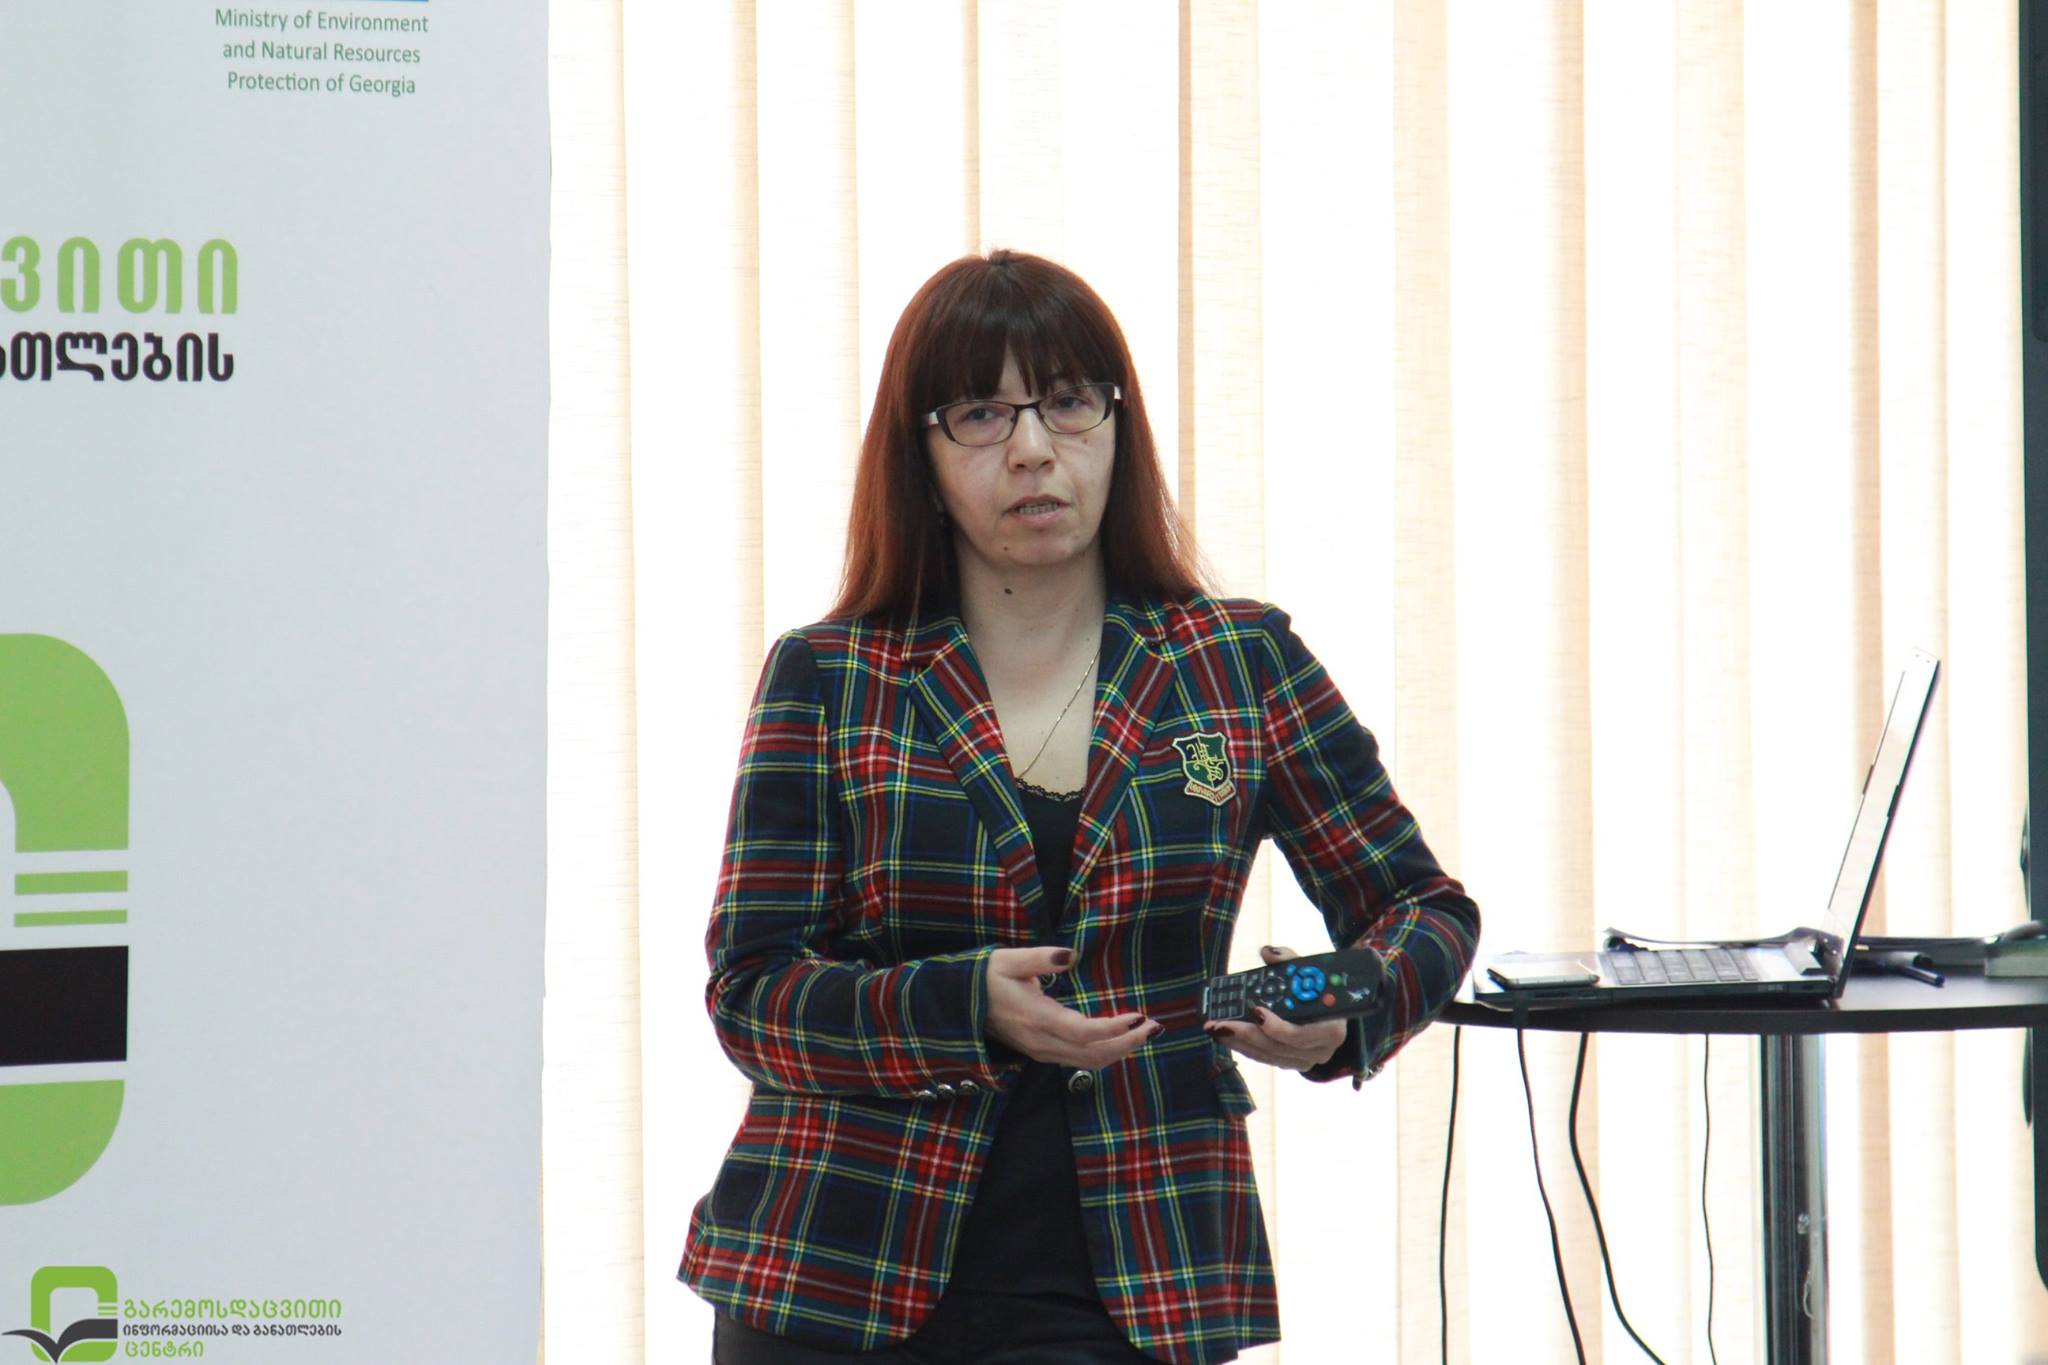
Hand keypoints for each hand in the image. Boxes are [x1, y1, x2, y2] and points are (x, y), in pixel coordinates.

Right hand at [985, 946, 1160, 1068]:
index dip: (1115, 1029)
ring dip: (1120, 1051)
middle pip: (1094, 1054)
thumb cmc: (985, 978)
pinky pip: (1080, 1061)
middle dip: (1128, 1043)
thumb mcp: (1008, 960)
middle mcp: (1043, 1042)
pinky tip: (1120, 1040)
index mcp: (1038, 1018)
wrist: (960, 1005)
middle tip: (1154, 1026)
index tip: (1139, 1015)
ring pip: (1089, 1062)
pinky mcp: (1042, 1053)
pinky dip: (1104, 1053)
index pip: (1084, 1033)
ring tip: (1144, 1033)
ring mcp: (1042, 1051)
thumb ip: (1040, 958)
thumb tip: (1070, 955)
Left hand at [1204, 945, 1348, 1071]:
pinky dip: (1244, 1047)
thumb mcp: (1311, 973)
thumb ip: (1290, 961)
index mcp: (1332, 1030)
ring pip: (1267, 1055)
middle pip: (1277, 1046)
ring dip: (1238, 1042)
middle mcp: (1320, 1050)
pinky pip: (1264, 1058)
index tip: (1255, 1011)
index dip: (1277, 1027)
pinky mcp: (1292, 1064)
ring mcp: (1305, 1060)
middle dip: (1245, 1034)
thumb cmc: (1322, 992)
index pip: (1301, 1034)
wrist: (1335, 1012)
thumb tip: (1268, 953)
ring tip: (1215, 1028)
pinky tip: (1226, 1035)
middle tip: (1219, 1022)